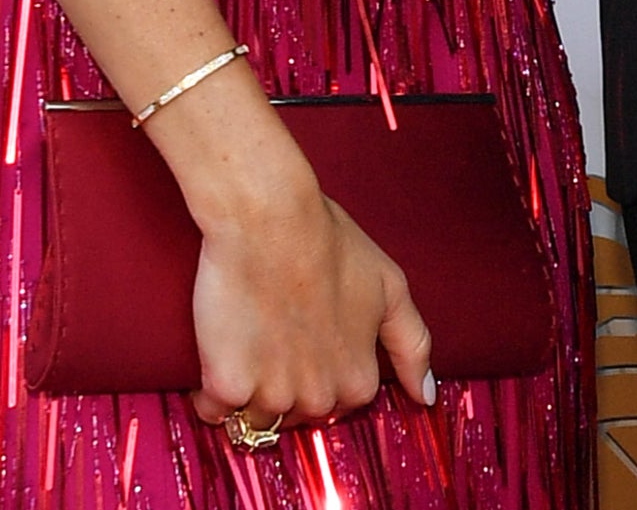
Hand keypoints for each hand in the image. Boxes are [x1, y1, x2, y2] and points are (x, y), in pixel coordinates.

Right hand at [183, 161, 437, 435]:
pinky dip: (210, 393)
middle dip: (285, 384)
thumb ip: (413, 347)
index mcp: (358, 383)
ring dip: (247, 393)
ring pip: (254, 418)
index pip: (337, 405)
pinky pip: (212, 411)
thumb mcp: (390, 288)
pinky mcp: (227, 385)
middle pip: (295, 416)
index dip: (319, 371)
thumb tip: (426, 397)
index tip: (306, 338)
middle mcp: (318, 399)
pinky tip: (219, 353)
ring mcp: (272, 395)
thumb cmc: (329, 243)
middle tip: (275, 334)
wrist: (269, 219)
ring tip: (247, 341)